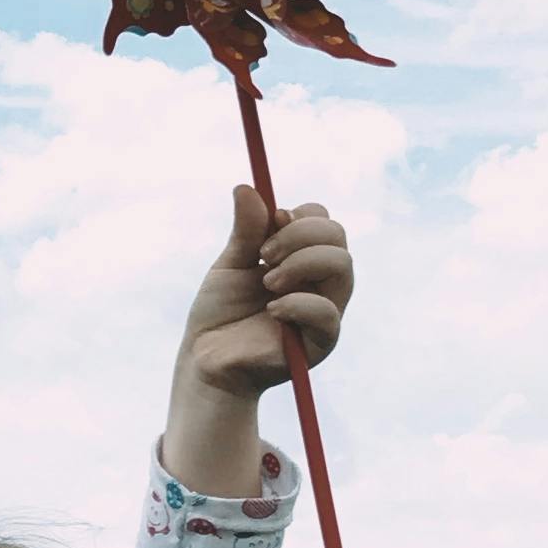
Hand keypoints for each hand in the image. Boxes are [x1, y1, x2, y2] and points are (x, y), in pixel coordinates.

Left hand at [165, 191, 352, 497]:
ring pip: (342, 266)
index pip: (325, 222)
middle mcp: (321, 283)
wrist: (205, 360)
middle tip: (264, 256)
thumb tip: (246, 186)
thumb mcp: (230, 265)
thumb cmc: (219, 314)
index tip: (269, 225)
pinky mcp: (321, 342)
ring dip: (301, 264)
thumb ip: (246, 231)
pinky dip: (298, 303)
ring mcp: (325, 311)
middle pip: (338, 238)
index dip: (300, 216)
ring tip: (267, 282)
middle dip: (300, 236)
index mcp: (303, 260)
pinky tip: (271, 310)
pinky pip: (327, 312)